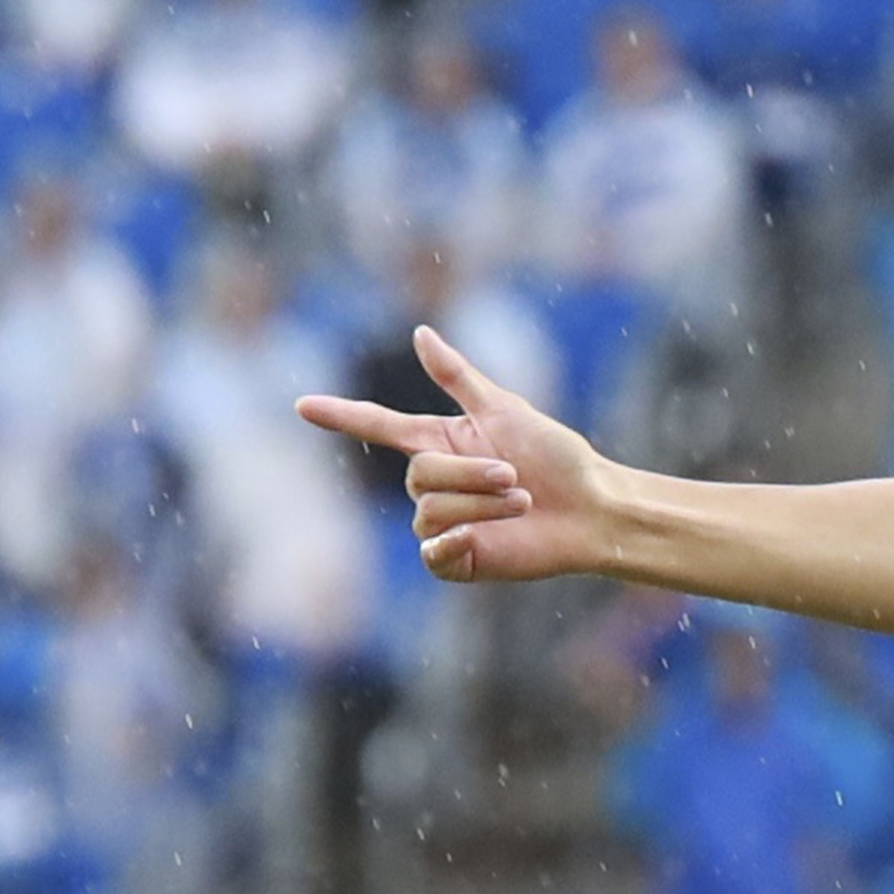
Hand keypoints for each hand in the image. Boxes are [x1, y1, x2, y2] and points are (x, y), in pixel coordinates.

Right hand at [297, 326, 622, 584]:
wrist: (592, 508)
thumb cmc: (557, 456)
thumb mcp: (505, 409)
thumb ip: (458, 377)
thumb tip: (419, 332)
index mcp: (439, 442)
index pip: (377, 426)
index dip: (341, 416)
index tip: (302, 405)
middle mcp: (435, 483)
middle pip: (418, 474)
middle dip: (469, 473)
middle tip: (515, 475)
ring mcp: (443, 523)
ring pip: (428, 510)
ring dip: (479, 504)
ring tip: (522, 500)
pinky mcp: (457, 560)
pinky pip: (431, 553)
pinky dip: (453, 544)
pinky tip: (479, 540)